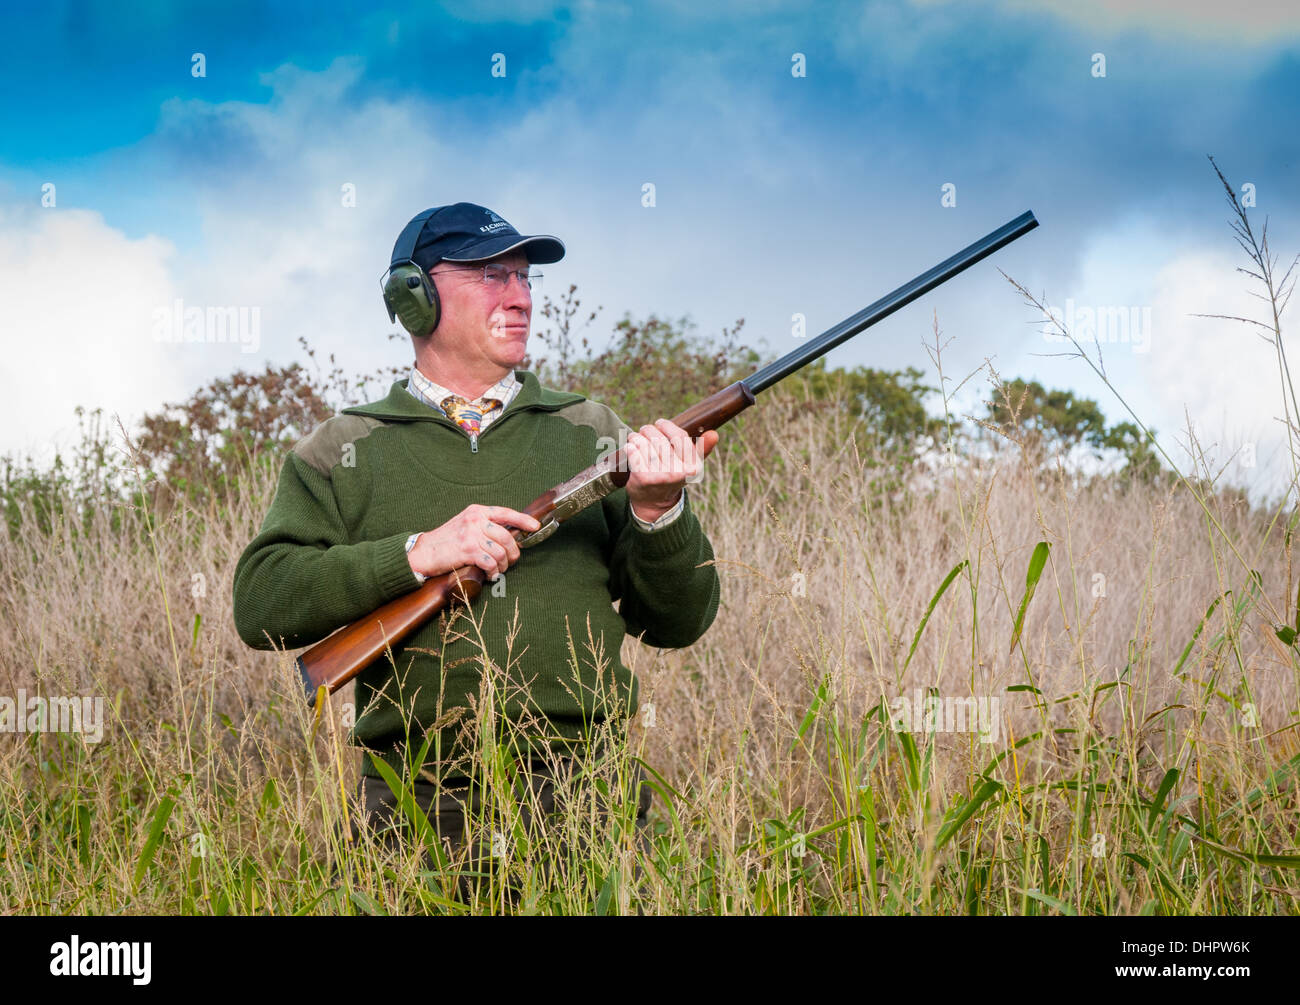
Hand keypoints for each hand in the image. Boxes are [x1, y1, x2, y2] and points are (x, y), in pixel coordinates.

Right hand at [407, 504, 540, 580]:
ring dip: (503, 565)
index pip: (506, 513)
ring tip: (498, 570)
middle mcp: (475, 520)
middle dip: (514, 553)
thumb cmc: (446, 541)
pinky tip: (490, 575)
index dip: (523, 520)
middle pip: (507, 537)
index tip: (534, 526)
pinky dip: (494, 572)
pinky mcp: (468, 550)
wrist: (424, 552)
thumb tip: (510, 535)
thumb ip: (484, 526)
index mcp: (477, 511)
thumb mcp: (465, 524)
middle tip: (511, 561)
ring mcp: (472, 534)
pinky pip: (491, 563)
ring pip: (501, 552)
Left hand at [624, 419, 719, 522]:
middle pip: (659, 438)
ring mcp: (660, 476)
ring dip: (637, 437)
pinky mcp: (643, 478)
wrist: (654, 503)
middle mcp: (678, 472)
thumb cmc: (673, 476)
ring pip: (644, 443)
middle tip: (645, 431)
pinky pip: (633, 452)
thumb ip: (702, 449)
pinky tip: (631, 448)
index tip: (660, 423)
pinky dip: (630, 446)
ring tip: (637, 439)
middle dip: (648, 430)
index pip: (680, 436)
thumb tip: (714, 434)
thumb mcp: (691, 465)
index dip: (667, 426)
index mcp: (693, 467)